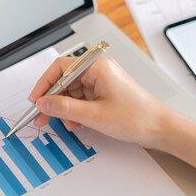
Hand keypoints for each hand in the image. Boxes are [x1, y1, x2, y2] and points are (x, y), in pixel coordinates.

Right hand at [28, 56, 170, 147]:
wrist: (160, 128)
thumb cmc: (137, 117)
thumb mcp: (94, 115)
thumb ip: (64, 108)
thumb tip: (43, 103)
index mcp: (96, 66)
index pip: (60, 68)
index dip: (44, 84)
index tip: (35, 100)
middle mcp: (98, 70)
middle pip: (65, 80)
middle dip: (53, 100)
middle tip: (41, 117)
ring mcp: (102, 81)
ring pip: (72, 92)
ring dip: (65, 108)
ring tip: (65, 124)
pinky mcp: (104, 92)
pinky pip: (82, 98)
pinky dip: (76, 111)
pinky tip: (77, 123)